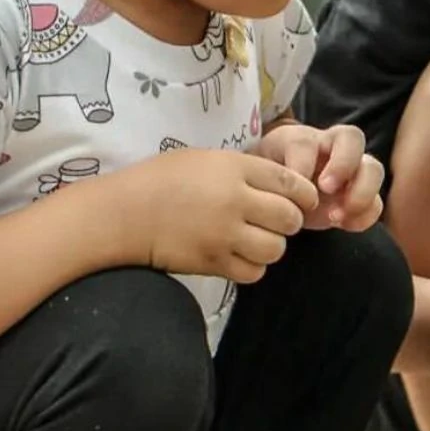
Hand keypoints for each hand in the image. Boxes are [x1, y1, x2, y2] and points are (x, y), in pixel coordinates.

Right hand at [116, 148, 319, 283]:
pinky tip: (240, 256)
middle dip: (291, 221)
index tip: (305, 200)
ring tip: (257, 239)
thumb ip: (241, 170)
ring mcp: (224, 234)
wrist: (124, 213)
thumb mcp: (205, 159)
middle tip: (278, 221)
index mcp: (234, 168)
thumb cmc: (161, 178)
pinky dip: (252, 267)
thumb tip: (276, 185)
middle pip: (289, 218)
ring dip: (272, 245)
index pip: (290, 181)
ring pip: (276, 248)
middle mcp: (235, 200)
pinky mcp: (212, 262)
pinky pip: (253, 272)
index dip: (305, 193)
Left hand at [254, 122, 383, 231]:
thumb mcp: (260, 171)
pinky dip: (366, 213)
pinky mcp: (359, 196)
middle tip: (326, 189)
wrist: (279, 193)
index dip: (303, 161)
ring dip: (361, 190)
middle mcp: (332, 148)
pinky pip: (376, 202)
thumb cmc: (269, 177)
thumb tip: (286, 191)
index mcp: (303, 139)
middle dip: (343, 163)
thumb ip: (269, 175)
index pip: (307, 141)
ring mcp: (351, 171)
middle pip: (353, 138)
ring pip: (373, 167)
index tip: (295, 183)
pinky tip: (346, 225)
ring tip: (339, 215)